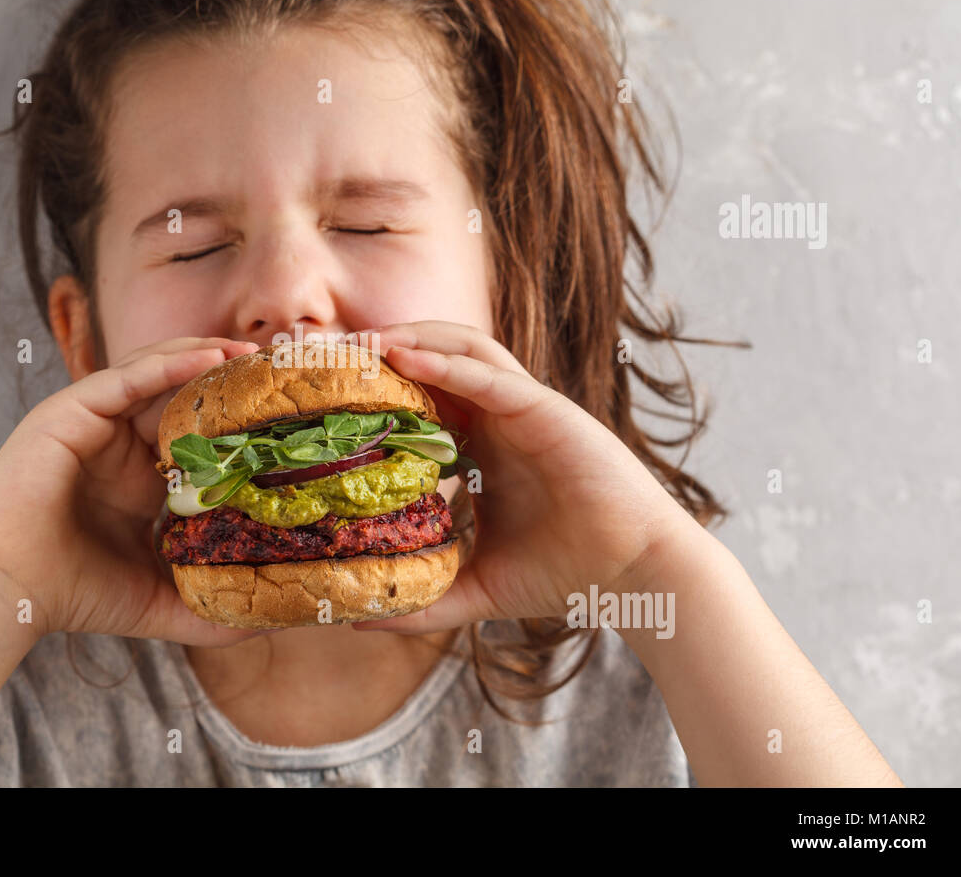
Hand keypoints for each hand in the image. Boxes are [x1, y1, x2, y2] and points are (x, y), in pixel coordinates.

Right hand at [0, 337, 268, 644]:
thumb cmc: (72, 596)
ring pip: (154, 371)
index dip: (235, 417)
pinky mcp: (67, 413)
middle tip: (275, 370)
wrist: (4, 596)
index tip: (284, 414)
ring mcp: (90, 422)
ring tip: (248, 352)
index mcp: (136, 474)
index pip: (193, 429)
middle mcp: (115, 441)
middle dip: (225, 378)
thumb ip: (209, 609)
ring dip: (203, 357)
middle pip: (178, 391)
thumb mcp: (158, 600)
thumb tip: (271, 622)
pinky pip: (124, 378)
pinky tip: (208, 358)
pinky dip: (167, 364)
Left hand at [348, 321, 699, 632]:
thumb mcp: (477, 588)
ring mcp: (525, 409)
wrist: (634, 576)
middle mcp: (501, 419)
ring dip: (412, 339)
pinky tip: (406, 359)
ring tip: (364, 342)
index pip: (423, 400)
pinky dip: (448, 364)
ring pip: (464, 349)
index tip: (326, 396)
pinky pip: (492, 376)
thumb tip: (360, 620)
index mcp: (484, 446)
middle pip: (436, 361)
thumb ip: (424, 600)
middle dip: (385, 350)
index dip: (377, 391)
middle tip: (330, 355)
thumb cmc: (565, 573)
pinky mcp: (547, 411)